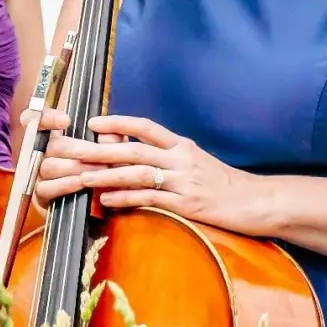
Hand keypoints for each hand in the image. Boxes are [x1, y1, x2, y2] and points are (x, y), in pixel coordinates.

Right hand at [24, 106, 122, 198]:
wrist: (106, 200)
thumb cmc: (106, 169)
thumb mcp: (112, 150)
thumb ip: (112, 139)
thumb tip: (107, 136)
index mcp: (55, 136)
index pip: (34, 119)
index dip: (46, 117)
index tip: (66, 120)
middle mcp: (42, 154)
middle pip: (50, 145)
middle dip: (76, 149)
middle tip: (98, 153)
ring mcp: (38, 175)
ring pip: (48, 166)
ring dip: (74, 167)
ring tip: (97, 170)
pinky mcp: (40, 197)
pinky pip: (45, 188)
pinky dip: (64, 184)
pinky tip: (81, 183)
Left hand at [33, 114, 272, 235]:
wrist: (256, 202)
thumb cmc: (224, 185)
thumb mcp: (197, 162)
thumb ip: (169, 156)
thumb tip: (136, 154)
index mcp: (183, 145)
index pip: (146, 127)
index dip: (119, 123)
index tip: (92, 121)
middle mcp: (181, 159)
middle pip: (133, 149)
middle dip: (98, 149)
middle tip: (71, 149)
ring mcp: (183, 181)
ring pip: (137, 173)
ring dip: (106, 174)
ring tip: (81, 175)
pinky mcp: (186, 204)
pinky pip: (150, 199)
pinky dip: (126, 198)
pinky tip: (107, 199)